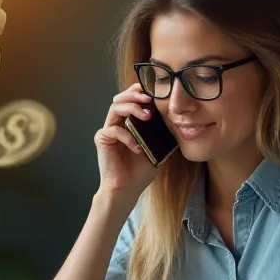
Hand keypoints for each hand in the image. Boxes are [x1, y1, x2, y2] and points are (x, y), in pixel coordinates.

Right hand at [94, 83, 160, 199]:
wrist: (128, 189)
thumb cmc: (141, 170)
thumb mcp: (157, 148)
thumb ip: (161, 132)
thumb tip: (176, 118)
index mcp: (129, 123)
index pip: (132, 100)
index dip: (140, 92)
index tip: (154, 90)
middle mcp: (117, 123)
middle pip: (121, 98)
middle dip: (135, 95)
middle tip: (149, 98)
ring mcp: (109, 130)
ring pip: (115, 108)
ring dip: (132, 108)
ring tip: (147, 116)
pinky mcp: (102, 139)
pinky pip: (113, 130)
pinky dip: (127, 137)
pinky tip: (138, 147)